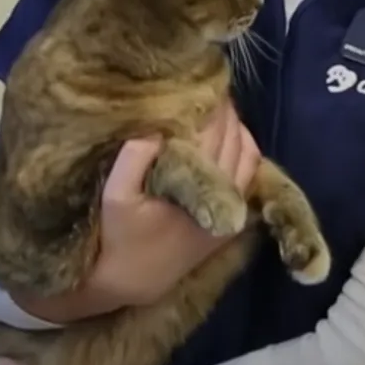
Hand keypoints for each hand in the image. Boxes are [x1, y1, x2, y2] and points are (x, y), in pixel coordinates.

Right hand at [89, 102, 262, 306]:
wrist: (133, 281)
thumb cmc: (119, 235)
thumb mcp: (114, 197)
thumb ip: (133, 160)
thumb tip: (155, 125)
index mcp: (197, 187)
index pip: (214, 135)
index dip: (212, 107)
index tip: (203, 84)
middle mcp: (224, 197)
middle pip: (234, 141)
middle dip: (225, 113)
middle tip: (211, 88)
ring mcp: (232, 210)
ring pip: (248, 156)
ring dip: (237, 129)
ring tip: (220, 108)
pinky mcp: (233, 221)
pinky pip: (250, 177)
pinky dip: (247, 151)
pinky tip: (233, 136)